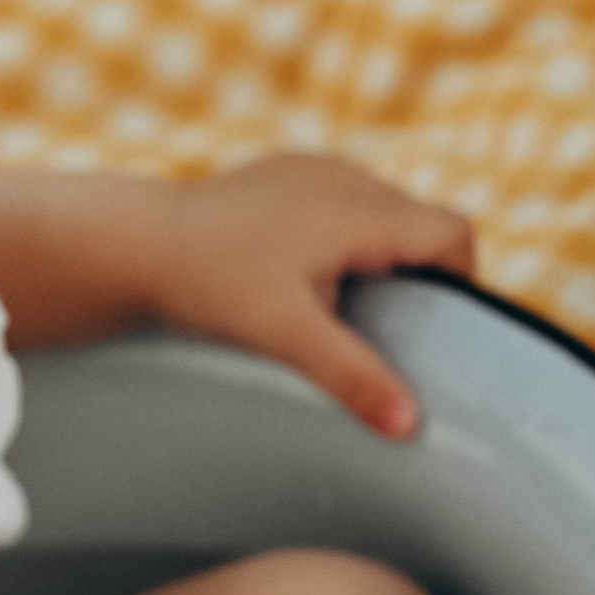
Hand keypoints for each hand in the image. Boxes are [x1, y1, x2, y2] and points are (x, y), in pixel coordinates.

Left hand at [136, 157, 476, 438]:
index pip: (453, 234)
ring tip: (337, 303)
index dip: (460, 280)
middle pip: (420, 222)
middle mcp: (344, 177)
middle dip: (416, 273)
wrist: (134, 241)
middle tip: (384, 327)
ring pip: (380, 210)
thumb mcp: (285, 335)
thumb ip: (352, 376)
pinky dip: (338, 237)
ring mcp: (311, 169)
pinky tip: (296, 275)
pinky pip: (338, 202)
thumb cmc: (208, 282)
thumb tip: (410, 425)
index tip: (432, 325)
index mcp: (361, 209)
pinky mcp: (281, 174)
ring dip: (376, 253)